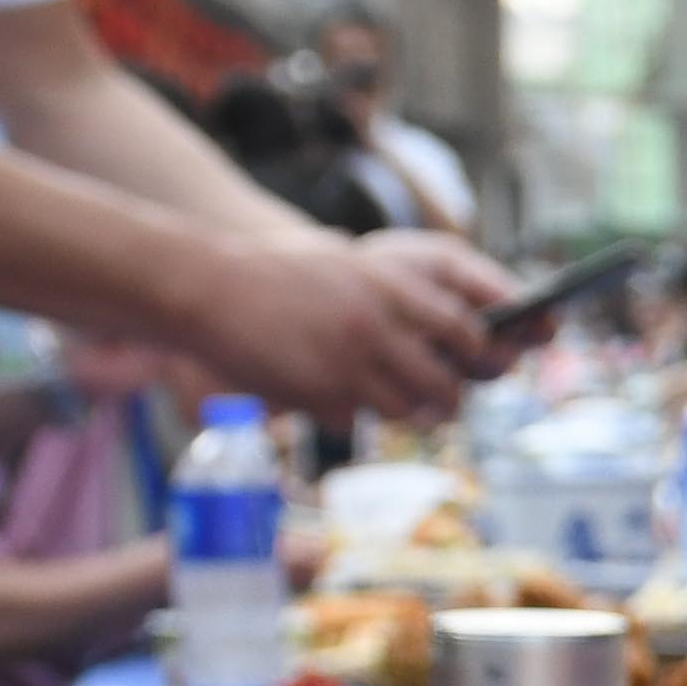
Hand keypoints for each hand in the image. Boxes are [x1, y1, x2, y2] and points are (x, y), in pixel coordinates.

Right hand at [194, 229, 519, 423]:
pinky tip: (337, 402)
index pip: (461, 328)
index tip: (475, 359)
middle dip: (450, 400)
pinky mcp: (320, 395)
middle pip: (443, 383)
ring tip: (405, 411)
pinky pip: (355, 420)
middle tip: (447, 404)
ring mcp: (348, 365)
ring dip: (408, 415)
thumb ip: (388, 293)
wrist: (210, 288)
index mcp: (388, 287)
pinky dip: (352, 417)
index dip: (476, 351)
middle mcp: (376, 327)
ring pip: (406, 410)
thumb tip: (435, 320)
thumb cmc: (273, 273)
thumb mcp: (343, 264)